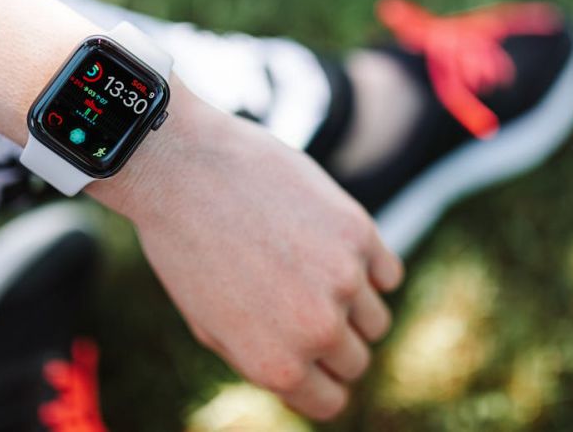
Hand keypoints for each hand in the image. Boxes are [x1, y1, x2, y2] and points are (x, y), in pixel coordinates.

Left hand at [92, 82, 403, 419]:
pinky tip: (330, 247)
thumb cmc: (187, 251)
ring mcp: (343, 279)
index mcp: (276, 365)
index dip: (321, 381)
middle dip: (336, 342)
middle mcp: (316, 330)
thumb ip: (265, 358)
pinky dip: (368, 266)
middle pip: (357, 360)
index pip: (331, 401)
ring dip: (353, 304)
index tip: (312, 358)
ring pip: (377, 319)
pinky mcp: (359, 232)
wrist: (183, 171)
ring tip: (309, 271)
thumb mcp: (211, 326)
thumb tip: (312, 377)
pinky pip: (389, 273)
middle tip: (303, 305)